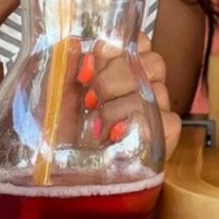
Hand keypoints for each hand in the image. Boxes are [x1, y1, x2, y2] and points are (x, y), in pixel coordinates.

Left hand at [55, 33, 180, 159]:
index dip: (121, 47)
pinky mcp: (160, 142)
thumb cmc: (50, 131)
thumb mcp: (49, 91)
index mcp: (117, 70)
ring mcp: (153, 115)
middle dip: (117, 77)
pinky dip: (141, 124)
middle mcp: (139, 88)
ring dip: (120, 105)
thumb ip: (65, 62)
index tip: (95, 60)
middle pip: (154, 62)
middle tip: (90, 98)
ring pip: (158, 91)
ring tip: (95, 124)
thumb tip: (77, 41)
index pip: (140, 43)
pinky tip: (116, 134)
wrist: (50, 177)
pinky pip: (169, 121)